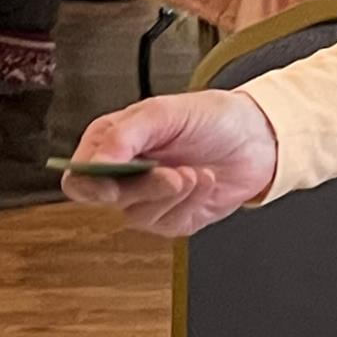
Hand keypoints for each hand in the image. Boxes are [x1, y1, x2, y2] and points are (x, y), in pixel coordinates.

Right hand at [61, 90, 278, 236]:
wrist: (257, 136)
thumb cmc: (211, 117)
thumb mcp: (165, 112)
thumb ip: (124, 135)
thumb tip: (96, 163)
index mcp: (112, 144)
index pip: (79, 177)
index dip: (89, 186)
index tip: (113, 186)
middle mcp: (125, 174)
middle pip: (106, 200)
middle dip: (145, 189)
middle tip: (173, 174)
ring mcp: (148, 199)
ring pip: (139, 216)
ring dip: (173, 195)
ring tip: (196, 171)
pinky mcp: (174, 218)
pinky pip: (169, 224)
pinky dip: (191, 202)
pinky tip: (205, 181)